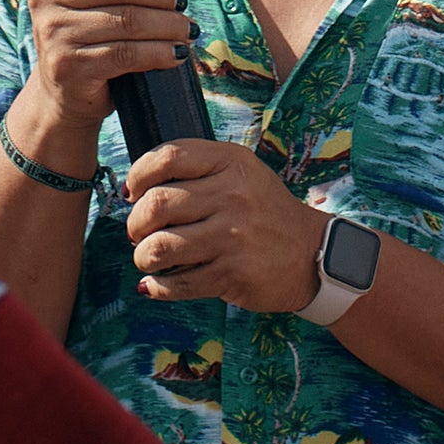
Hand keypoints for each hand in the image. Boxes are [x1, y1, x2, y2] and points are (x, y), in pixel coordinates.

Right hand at [5, 0, 192, 176]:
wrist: (63, 92)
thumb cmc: (90, 27)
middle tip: (184, 2)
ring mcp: (51, 32)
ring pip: (126, 21)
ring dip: (168, 26)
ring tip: (189, 29)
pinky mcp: (68, 66)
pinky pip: (125, 54)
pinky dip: (159, 53)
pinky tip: (177, 53)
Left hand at [121, 137, 324, 314]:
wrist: (311, 253)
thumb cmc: (263, 211)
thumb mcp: (240, 174)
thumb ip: (196, 171)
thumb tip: (135, 191)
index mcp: (231, 162)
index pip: (168, 156)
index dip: (138, 175)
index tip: (132, 192)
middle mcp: (233, 195)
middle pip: (157, 203)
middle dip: (135, 223)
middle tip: (138, 233)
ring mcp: (234, 236)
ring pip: (160, 246)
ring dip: (143, 257)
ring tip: (149, 259)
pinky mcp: (233, 274)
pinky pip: (178, 283)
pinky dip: (158, 287)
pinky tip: (158, 284)